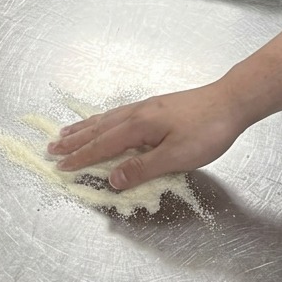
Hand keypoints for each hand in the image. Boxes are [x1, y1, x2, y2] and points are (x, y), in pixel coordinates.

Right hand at [47, 83, 247, 189]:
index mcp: (138, 127)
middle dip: (73, 140)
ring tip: (65, 132)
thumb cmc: (208, 130)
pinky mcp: (154, 107)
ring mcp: (144, 108)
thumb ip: (142, 168)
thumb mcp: (176, 156)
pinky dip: (100, 120)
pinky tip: (101, 122)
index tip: (60, 166)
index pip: (102, 146)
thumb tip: (112, 180)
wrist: (231, 101)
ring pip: (105, 119)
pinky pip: (116, 114)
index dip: (80, 158)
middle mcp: (136, 114)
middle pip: (97, 129)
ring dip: (83, 128)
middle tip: (51, 148)